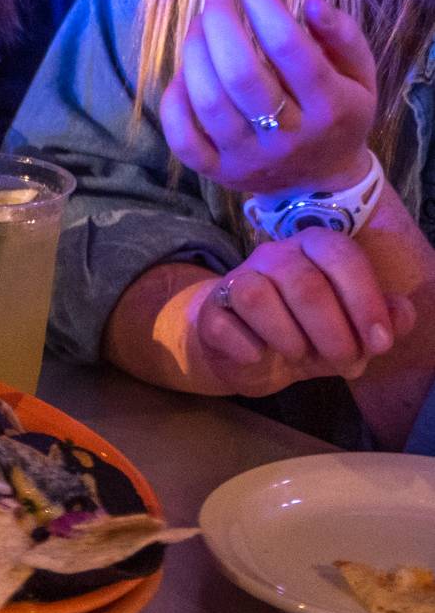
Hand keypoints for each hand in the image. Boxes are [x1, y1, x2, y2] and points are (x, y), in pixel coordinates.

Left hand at [158, 0, 377, 197]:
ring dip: (194, 52)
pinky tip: (183, 73)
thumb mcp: (359, 74)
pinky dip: (174, 100)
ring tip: (200, 24)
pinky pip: (183, 139)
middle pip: (241, 74)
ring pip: (208, 101)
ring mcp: (250, 158)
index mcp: (330, 108)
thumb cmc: (337, 112)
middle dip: (221, 23)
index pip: (290, 49)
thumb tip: (312, 2)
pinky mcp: (219, 172)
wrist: (323, 181)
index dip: (264, 6)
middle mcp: (289, 137)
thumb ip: (343, 35)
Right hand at [191, 232, 415, 394]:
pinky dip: (248, 347)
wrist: (249, 351)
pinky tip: (259, 355)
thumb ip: (383, 320)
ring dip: (289, 338)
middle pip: (304, 282)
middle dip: (333, 334)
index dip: (365, 299)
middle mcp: (273, 255)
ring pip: (257, 295)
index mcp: (313, 250)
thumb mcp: (352, 332)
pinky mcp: (211, 309)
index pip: (340, 253)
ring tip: (299, 355)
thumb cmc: (308, 334)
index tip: (381, 343)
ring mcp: (236, 278)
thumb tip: (402, 313)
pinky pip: (225, 323)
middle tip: (344, 363)